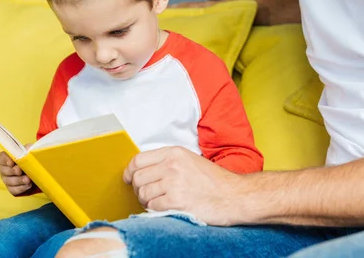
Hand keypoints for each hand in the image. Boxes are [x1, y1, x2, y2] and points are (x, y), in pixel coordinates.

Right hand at [0, 146, 32, 195]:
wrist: (38, 172)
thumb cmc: (31, 159)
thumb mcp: (31, 152)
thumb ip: (28, 148)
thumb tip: (27, 149)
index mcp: (7, 159)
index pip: (1, 158)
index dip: (4, 160)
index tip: (11, 162)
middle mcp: (4, 169)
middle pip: (3, 170)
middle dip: (12, 171)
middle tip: (20, 171)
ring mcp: (7, 180)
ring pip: (8, 181)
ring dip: (18, 180)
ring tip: (27, 179)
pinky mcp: (12, 189)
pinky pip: (13, 190)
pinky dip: (21, 188)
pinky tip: (28, 185)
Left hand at [123, 147, 244, 225]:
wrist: (234, 196)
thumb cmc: (215, 182)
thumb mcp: (191, 161)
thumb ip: (169, 162)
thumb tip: (144, 171)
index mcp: (175, 153)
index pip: (138, 159)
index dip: (130, 171)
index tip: (129, 178)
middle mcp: (172, 165)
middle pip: (138, 178)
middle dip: (139, 189)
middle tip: (149, 194)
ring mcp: (173, 183)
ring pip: (143, 194)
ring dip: (148, 201)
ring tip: (162, 202)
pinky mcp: (175, 201)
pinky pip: (152, 207)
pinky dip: (157, 211)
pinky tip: (169, 208)